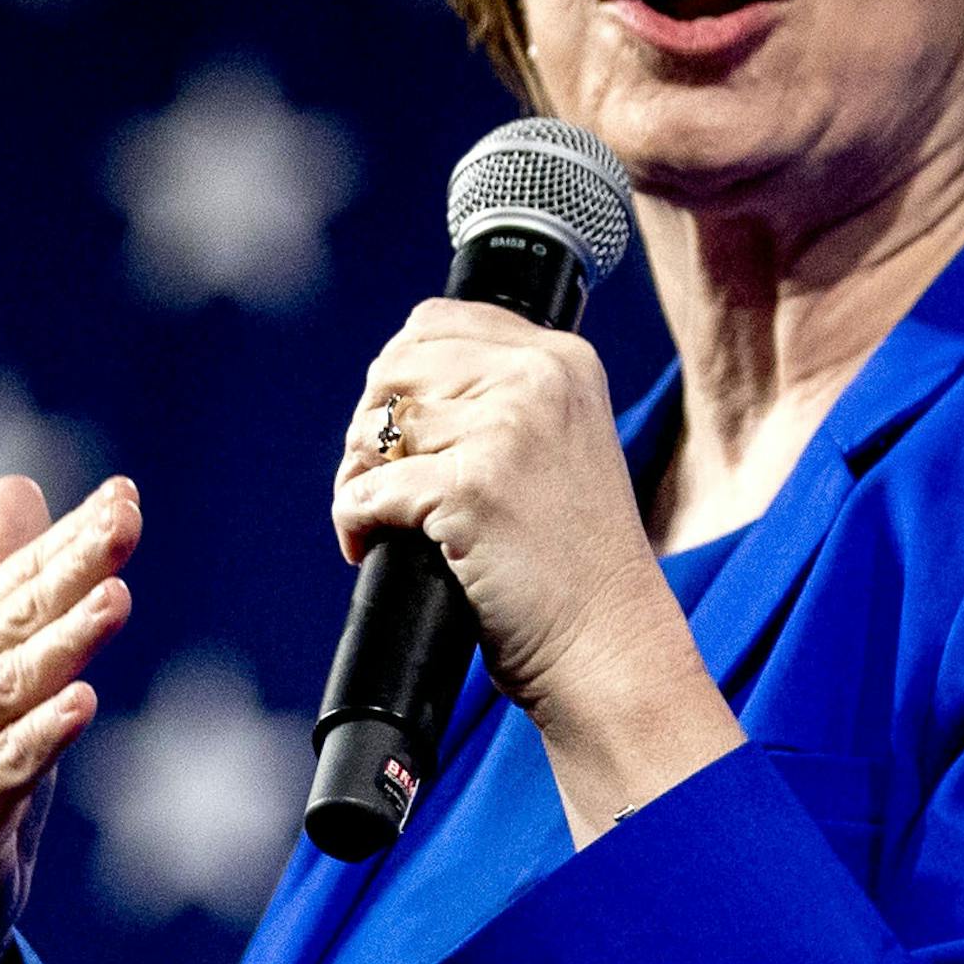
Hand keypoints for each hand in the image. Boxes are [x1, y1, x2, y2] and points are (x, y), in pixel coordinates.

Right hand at [0, 474, 137, 963]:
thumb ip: (8, 579)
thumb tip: (16, 486)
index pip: (17, 582)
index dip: (69, 538)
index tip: (126, 497)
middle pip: (14, 623)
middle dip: (72, 570)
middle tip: (125, 525)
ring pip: (7, 692)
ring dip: (62, 644)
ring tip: (115, 600)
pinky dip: (38, 740)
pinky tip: (81, 705)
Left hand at [332, 299, 676, 724]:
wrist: (609, 642)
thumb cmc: (576, 560)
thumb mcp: (562, 444)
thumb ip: (505, 398)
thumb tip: (395, 390)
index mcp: (563, 359)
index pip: (436, 321)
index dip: (398, 374)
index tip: (396, 429)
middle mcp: (539, 378)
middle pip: (396, 366)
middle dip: (370, 424)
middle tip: (375, 478)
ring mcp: (509, 429)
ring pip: (378, 427)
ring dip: (356, 475)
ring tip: (376, 517)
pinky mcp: (474, 487)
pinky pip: (369, 489)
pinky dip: (353, 520)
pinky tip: (367, 544)